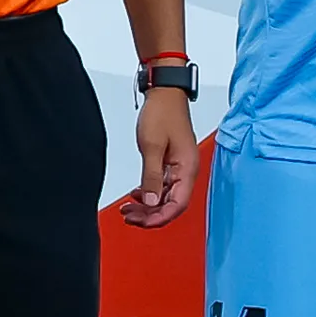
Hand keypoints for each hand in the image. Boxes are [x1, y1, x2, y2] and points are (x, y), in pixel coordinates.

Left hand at [120, 89, 194, 226]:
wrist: (164, 93)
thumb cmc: (162, 113)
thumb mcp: (152, 146)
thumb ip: (152, 177)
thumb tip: (151, 203)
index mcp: (187, 169)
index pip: (177, 205)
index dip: (159, 218)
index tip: (141, 223)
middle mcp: (186, 171)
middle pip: (171, 204)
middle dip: (150, 214)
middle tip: (128, 217)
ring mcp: (179, 168)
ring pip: (165, 197)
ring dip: (148, 205)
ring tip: (128, 210)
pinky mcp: (171, 163)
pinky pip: (162, 186)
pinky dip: (149, 193)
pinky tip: (136, 195)